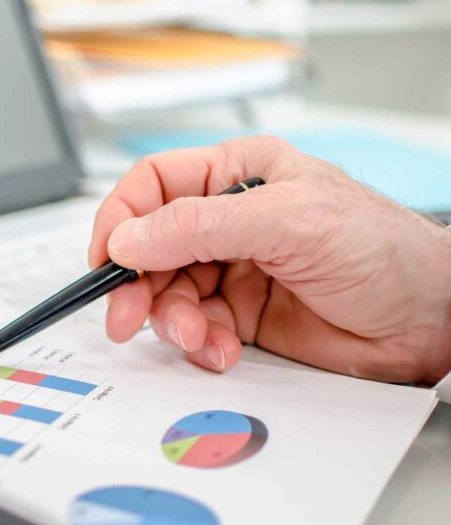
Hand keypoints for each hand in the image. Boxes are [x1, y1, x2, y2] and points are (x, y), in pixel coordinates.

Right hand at [89, 136, 450, 383]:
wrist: (430, 321)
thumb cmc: (384, 250)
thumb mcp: (286, 221)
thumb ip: (199, 226)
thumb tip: (129, 238)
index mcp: (238, 174)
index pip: (154, 185)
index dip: (122, 218)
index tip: (106, 258)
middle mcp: (228, 219)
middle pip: (150, 246)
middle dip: (137, 283)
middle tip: (127, 314)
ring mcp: (233, 268)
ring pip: (167, 292)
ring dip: (172, 320)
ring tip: (197, 337)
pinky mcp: (241, 314)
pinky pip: (194, 328)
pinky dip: (199, 344)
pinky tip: (221, 349)